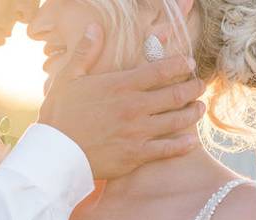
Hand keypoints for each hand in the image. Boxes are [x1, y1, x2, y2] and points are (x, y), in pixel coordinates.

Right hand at [38, 24, 206, 179]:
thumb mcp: (68, 78)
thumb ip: (85, 52)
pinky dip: (183, 144)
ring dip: (193, 113)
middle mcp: (134, 107)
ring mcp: (138, 132)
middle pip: (176, 94)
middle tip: (200, 86)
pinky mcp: (137, 155)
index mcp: (121, 85)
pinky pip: (167, 149)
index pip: (161, 70)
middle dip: (193, 88)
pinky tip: (191, 140)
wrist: (56, 154)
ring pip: (177, 120)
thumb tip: (95, 28)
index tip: (189, 63)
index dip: (180, 64)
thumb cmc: (60, 116)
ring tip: (200, 108)